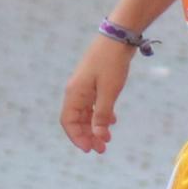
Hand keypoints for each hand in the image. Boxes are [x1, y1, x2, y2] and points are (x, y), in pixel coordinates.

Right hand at [60, 32, 134, 153]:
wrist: (119, 38)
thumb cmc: (112, 63)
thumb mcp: (109, 91)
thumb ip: (102, 115)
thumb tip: (98, 136)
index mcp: (75, 93)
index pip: (68, 121)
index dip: (77, 137)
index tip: (89, 150)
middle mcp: (76, 91)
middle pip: (77, 120)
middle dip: (88, 136)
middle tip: (102, 149)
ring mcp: (85, 87)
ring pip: (86, 113)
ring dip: (95, 127)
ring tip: (107, 139)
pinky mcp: (95, 83)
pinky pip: (94, 104)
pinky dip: (101, 115)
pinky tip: (112, 122)